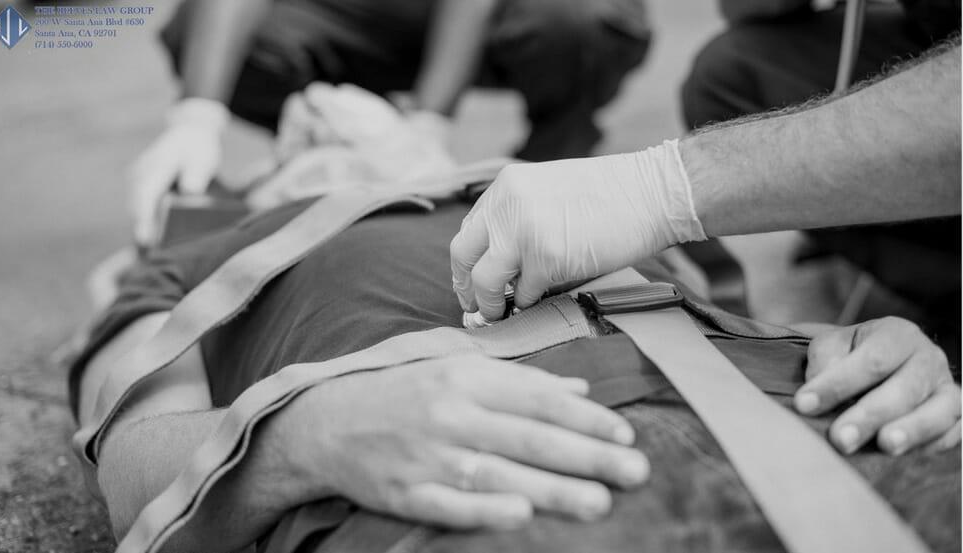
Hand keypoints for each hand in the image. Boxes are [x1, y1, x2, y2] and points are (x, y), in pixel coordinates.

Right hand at [129, 98, 228, 244]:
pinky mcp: (140, 186)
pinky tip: (154, 241)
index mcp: (157, 165)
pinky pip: (141, 206)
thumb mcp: (203, 157)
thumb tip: (189, 191)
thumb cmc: (198, 148)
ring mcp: (137, 179)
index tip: (145, 240)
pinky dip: (146, 222)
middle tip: (150, 256)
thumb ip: (197, 174)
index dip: (144, 219)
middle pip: (138, 207)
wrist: (189, 132)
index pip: (146, 194)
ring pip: (137, 208)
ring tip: (150, 255)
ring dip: (143, 229)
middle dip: (143, 231)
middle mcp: (141, 173)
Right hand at [273, 355, 648, 529]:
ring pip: (497, 472)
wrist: (329, 421)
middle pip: (528, 436)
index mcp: (466, 378)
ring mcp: (427, 455)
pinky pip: (449, 504)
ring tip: (598, 503)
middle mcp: (450, 412)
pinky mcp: (404, 492)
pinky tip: (520, 517)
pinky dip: (484, 510)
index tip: (624, 435)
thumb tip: (578, 387)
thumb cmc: (406, 392)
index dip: (584, 416)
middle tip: (635, 473)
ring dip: (550, 489)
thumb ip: (520, 378)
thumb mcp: (458, 369)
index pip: (537, 397)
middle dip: (586, 455)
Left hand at [450, 140, 705, 321]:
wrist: (653, 192)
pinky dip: (532, 303)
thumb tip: (500, 263)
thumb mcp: (548, 191)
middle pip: (462, 255)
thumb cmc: (610, 196)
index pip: (469, 230)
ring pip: (485, 281)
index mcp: (506, 186)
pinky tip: (544, 300)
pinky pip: (526, 294)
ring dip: (493, 303)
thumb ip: (518, 216)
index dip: (468, 262)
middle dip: (466, 287)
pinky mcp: (546, 258)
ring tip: (506, 312)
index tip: (473, 282)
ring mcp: (524, 231)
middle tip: (477, 306)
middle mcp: (507, 205)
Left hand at [794, 317, 960, 455]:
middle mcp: (928, 358)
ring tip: (885, 446)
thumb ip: (825, 360)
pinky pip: (953, 433)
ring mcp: (946, 388)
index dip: (837, 384)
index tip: (804, 405)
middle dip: (869, 416)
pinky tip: (903, 456)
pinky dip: (932, 445)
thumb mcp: (832, 346)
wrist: (878, 365)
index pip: (871, 360)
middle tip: (840, 439)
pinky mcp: (956, 416)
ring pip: (938, 412)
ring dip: (911, 431)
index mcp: (897, 334)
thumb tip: (820, 384)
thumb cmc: (850, 356)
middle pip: (903, 389)